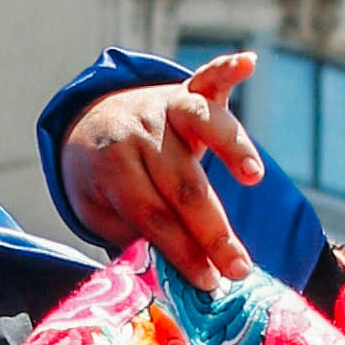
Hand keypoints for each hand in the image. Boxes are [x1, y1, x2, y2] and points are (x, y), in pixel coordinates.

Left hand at [59, 49, 263, 285]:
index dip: (181, 250)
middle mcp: (141, 132)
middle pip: (183, 183)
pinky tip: (248, 62)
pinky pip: (209, 78)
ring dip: (230, 148)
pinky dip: (227, 69)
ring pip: (201, 125)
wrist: (92, 122)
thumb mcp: (101, 210)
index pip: (152, 213)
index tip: (207, 282)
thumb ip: (132, 233)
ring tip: (253, 177)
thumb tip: (167, 272)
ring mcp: (165, 106)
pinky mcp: (188, 90)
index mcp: (113, 165)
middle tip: (238, 268)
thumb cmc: (105, 180)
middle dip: (213, 230)